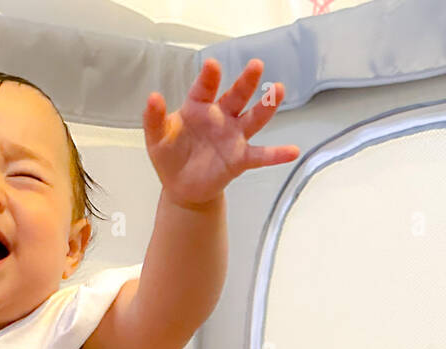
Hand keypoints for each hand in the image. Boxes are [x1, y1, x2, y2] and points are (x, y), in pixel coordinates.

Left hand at [144, 58, 298, 208]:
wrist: (182, 186)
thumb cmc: (170, 155)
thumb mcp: (157, 137)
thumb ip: (154, 118)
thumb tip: (152, 97)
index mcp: (198, 107)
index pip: (204, 89)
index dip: (209, 78)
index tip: (212, 66)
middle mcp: (220, 117)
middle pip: (236, 96)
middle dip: (246, 81)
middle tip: (255, 65)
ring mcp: (233, 136)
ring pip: (253, 118)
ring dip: (266, 106)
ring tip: (278, 90)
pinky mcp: (240, 158)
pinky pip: (261, 155)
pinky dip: (277, 154)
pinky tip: (293, 151)